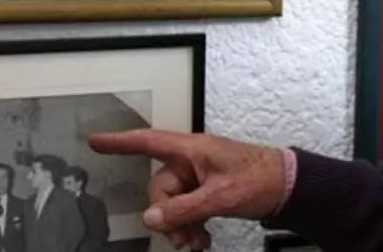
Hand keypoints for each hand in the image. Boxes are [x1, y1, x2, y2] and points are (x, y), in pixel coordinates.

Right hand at [88, 129, 287, 249]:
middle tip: (182, 238)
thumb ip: (184, 208)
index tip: (95, 141)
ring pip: (173, 203)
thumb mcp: (220, 196)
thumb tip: (152, 218)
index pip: (148, 141)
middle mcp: (192, 159)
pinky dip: (191, 225)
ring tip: (196, 242)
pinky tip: (201, 240)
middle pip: (160, 187)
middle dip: (167, 216)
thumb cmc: (260, 178)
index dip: (120, 142)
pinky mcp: (208, 189)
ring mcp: (200, 175)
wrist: (288, 186)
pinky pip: (187, 208)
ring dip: (180, 226)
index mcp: (192, 149)